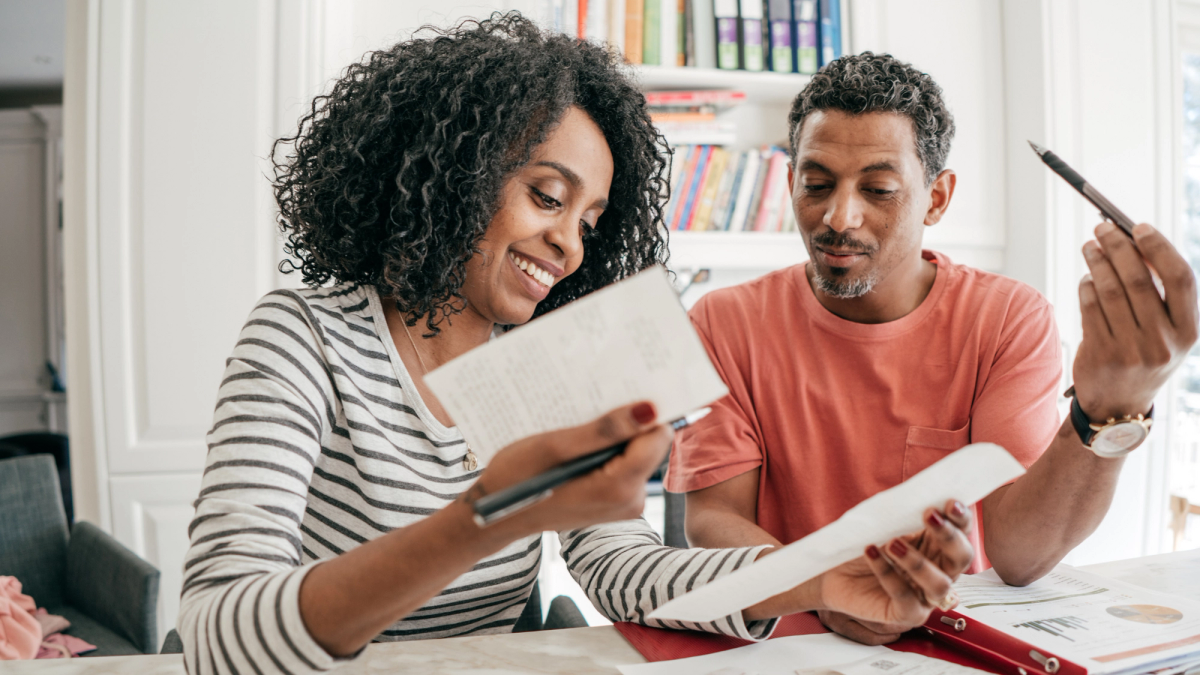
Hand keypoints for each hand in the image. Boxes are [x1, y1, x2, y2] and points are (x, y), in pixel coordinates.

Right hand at [466, 401, 672, 535]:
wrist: (496, 515)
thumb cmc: (517, 479)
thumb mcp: (555, 447)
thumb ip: (605, 430)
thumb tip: (649, 410)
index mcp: (619, 488)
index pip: (657, 436)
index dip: (644, 411)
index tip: (624, 391)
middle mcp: (630, 500)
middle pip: (648, 444)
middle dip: (625, 423)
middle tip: (594, 406)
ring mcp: (623, 504)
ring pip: (634, 453)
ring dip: (612, 436)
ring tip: (581, 426)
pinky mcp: (614, 501)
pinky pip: (622, 465)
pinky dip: (605, 450)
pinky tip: (579, 443)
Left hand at [816, 501, 973, 644]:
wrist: (833, 573)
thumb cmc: (863, 546)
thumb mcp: (884, 526)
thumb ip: (904, 516)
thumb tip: (919, 497)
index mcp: (937, 546)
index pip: (961, 532)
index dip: (961, 518)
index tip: (949, 502)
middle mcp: (939, 572)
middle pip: (961, 558)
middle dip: (950, 536)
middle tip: (930, 516)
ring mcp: (925, 596)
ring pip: (940, 584)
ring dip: (918, 561)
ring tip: (892, 542)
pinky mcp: (906, 614)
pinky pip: (904, 597)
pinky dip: (887, 573)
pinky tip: (871, 552)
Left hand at [1073, 222, 1197, 421]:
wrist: (1120, 405)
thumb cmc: (1145, 354)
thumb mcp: (1166, 332)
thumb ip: (1160, 293)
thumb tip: (1134, 242)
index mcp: (1189, 331)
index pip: (1181, 278)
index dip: (1160, 247)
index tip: (1139, 226)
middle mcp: (1164, 342)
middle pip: (1139, 279)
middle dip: (1119, 246)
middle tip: (1103, 228)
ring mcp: (1131, 350)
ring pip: (1109, 290)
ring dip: (1097, 261)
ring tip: (1090, 246)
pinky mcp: (1101, 355)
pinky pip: (1089, 308)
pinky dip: (1086, 286)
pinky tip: (1087, 277)